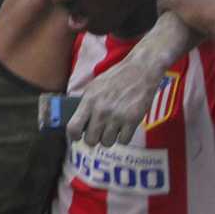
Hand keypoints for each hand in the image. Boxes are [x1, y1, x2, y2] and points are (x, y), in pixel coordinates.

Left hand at [69, 27, 184, 145]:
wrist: (141, 70)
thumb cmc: (117, 78)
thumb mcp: (94, 87)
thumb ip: (85, 104)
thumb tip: (78, 123)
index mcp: (89, 100)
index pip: (73, 128)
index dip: (74, 136)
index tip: (78, 136)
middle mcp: (101, 110)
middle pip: (90, 140)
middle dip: (94, 138)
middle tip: (98, 133)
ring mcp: (117, 117)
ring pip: (107, 143)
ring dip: (109, 138)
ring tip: (112, 128)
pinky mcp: (132, 120)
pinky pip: (123, 141)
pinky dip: (124, 137)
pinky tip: (124, 127)